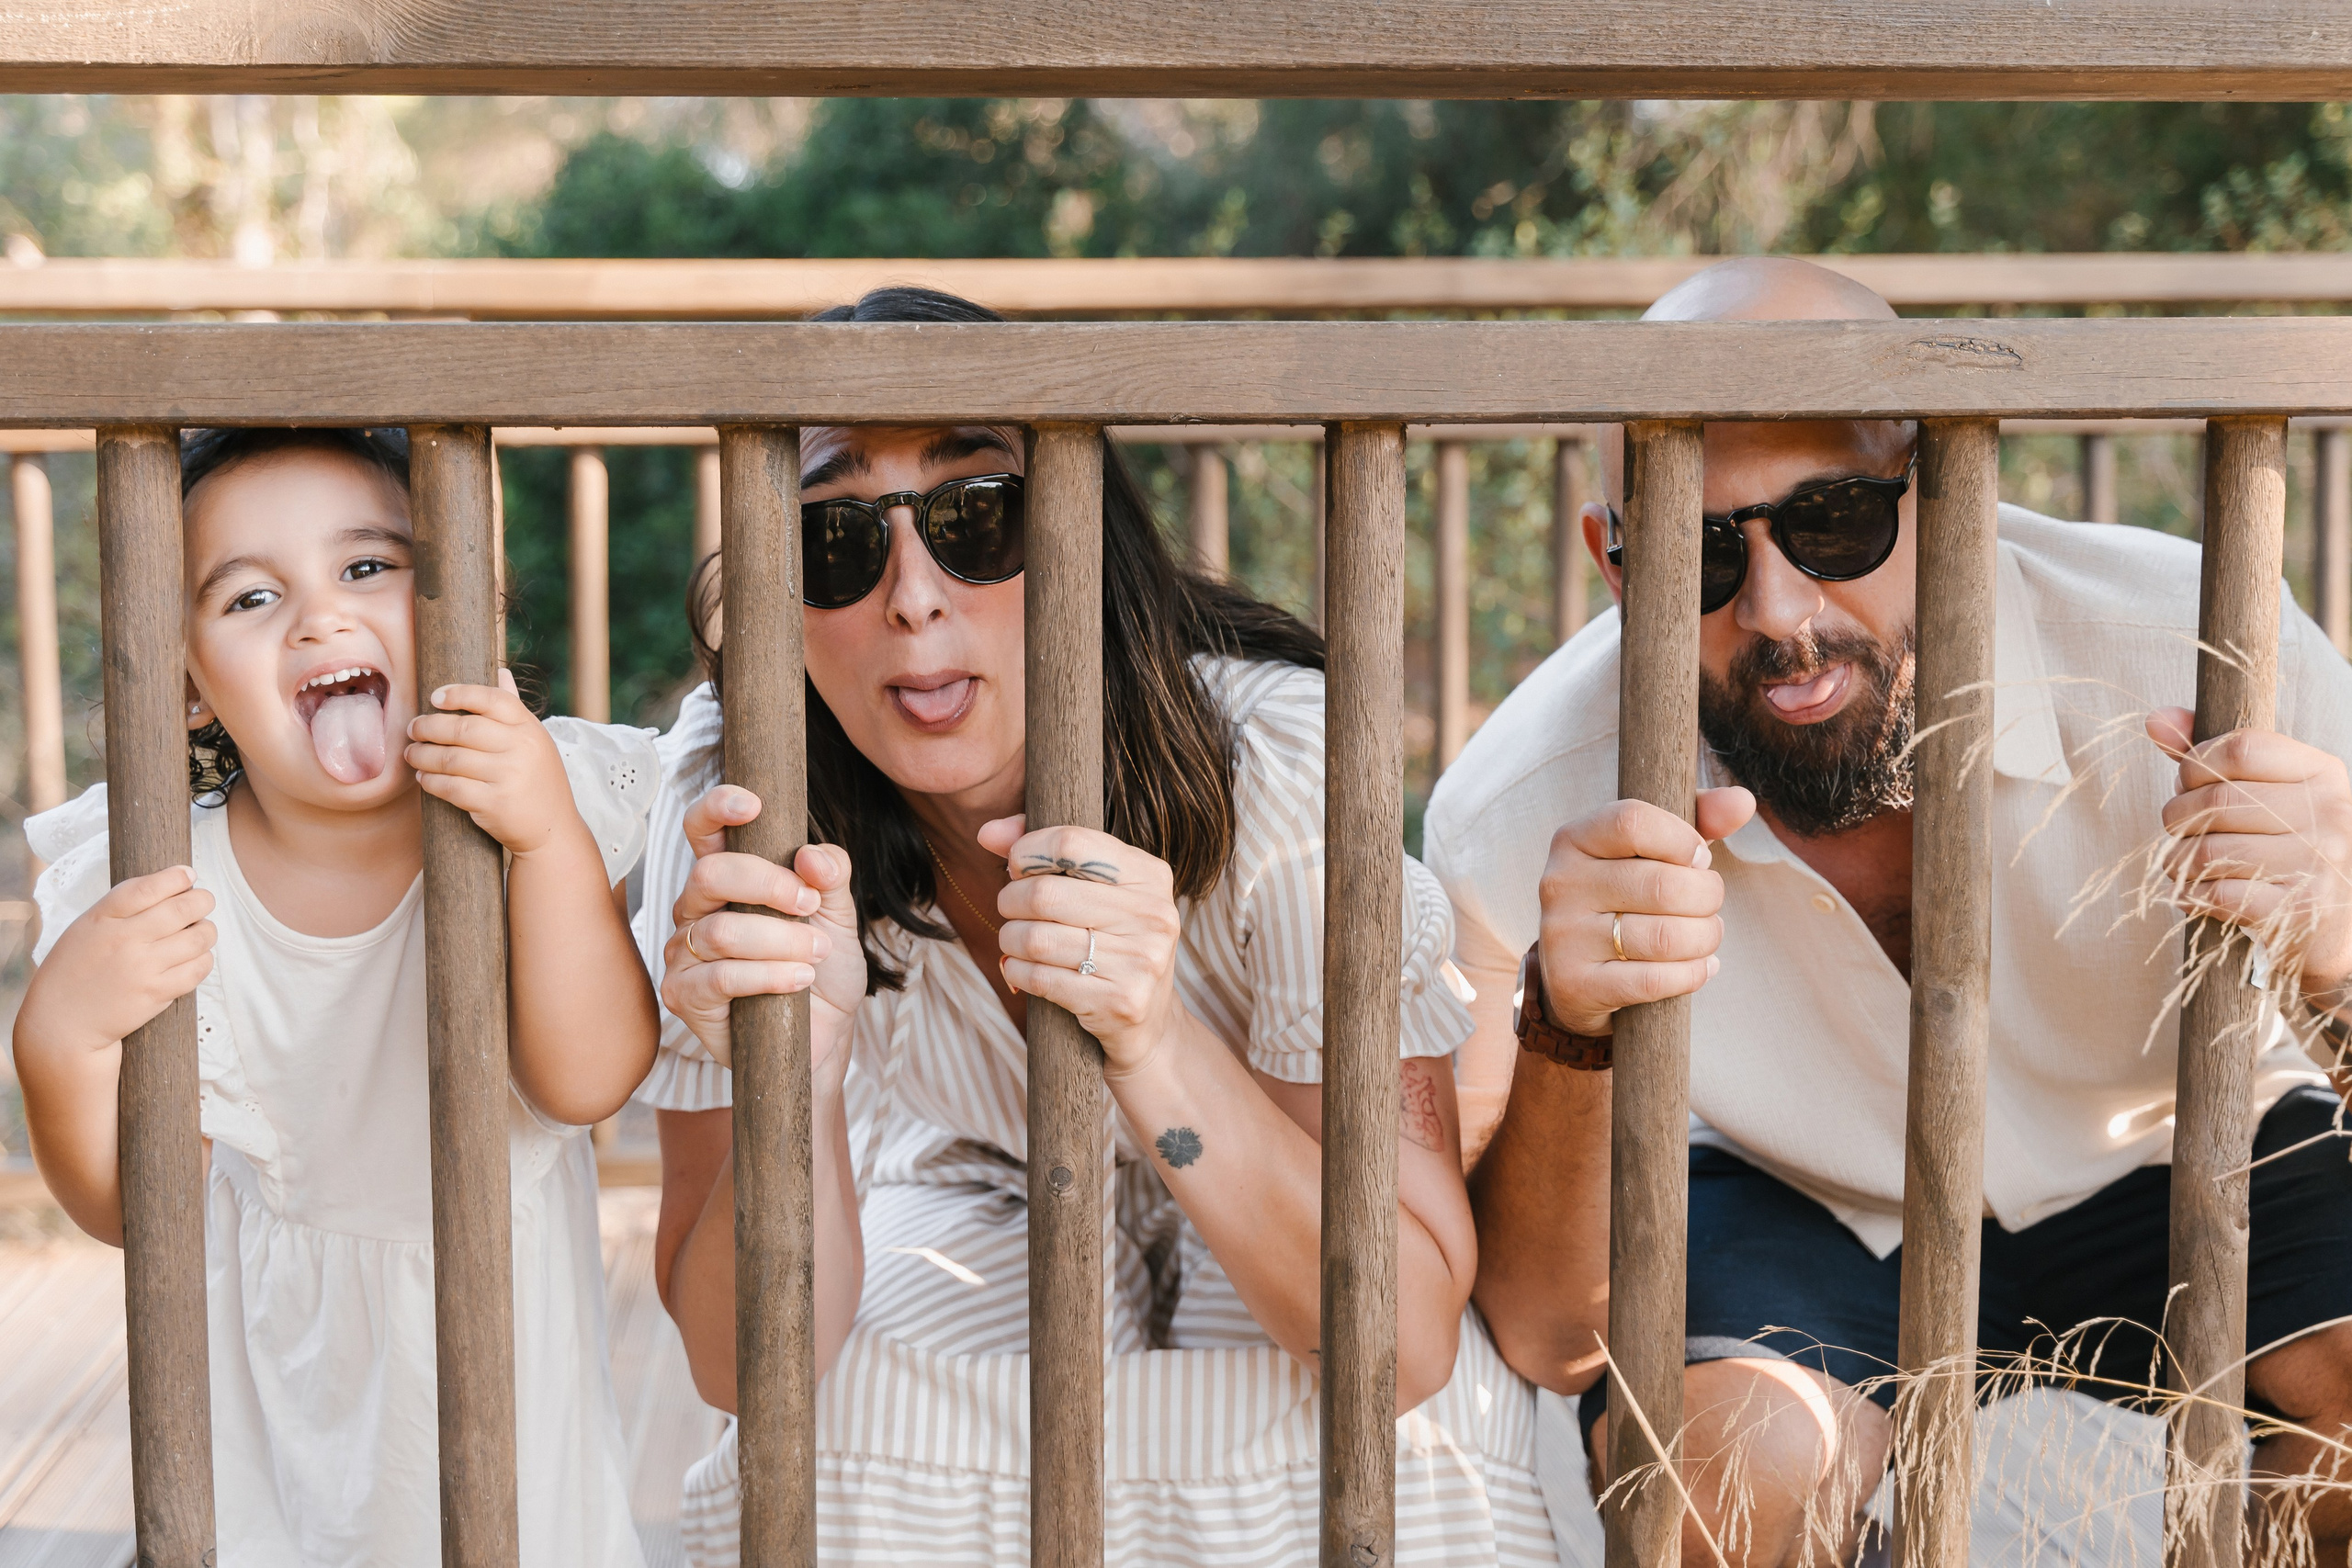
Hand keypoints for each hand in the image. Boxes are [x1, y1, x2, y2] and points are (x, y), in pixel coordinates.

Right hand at [20, 867, 215, 1053]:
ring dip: (207, 930)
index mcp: (102, 918)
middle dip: (203, 900)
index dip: (176, 877)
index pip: (148, 887)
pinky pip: (199, 968)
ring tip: (200, 930)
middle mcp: (124, 940)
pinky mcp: (157, 993)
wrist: (63, 1023)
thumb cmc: (78, 969)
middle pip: (183, 909)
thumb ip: (123, 906)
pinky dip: (204, 959)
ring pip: (199, 937)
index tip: (188, 875)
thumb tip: (176, 881)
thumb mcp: (86, 928)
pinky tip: (195, 957)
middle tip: (203, 901)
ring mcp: (142, 968)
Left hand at [403, 672, 586, 860]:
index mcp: (530, 728)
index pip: (493, 700)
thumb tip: (500, 671)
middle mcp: (522, 749)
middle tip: (413, 728)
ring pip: (451, 759)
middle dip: (429, 727)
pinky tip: (424, 778)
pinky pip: (451, 788)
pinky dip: (431, 782)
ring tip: (411, 754)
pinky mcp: (495, 804)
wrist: (553, 829)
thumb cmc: (538, 780)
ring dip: (423, 755)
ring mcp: (509, 777)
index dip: (460, 694)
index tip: (435, 697)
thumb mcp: (535, 741)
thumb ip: (514, 709)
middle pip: (464, 729)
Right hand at [659, 785, 863, 1071]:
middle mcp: (697, 909)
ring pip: (721, 932)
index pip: (703, 829)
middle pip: (709, 874)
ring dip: (781, 942)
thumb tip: (811, 855)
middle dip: (767, 885)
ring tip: (815, 956)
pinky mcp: (684, 995)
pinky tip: (798, 981)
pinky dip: (768, 976)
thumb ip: (832, 874)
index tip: (752, 805)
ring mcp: (684, 952)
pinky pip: (720, 976)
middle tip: (810, 906)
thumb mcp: (840, 914)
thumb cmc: (822, 968)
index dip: (716, 808)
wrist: (825, 1035)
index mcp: (728, 879)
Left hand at [981, 816, 1182, 1074]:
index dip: (1027, 852)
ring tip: (1013, 942)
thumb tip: (988, 832)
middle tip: (1010, 910)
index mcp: (1150, 875)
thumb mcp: (1096, 891)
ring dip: (1009, 939)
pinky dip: (1017, 971)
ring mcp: (1140, 960)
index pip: (1071, 843)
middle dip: (1010, 900)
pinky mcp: (1121, 1001)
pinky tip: (1021, 969)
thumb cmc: (1111, 944)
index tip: (1016, 867)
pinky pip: (1040, 979)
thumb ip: (1046, 852)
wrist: (1149, 1021)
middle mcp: (1153, 915)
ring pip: (1036, 939)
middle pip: (1045, 893)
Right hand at [1535, 787, 1753, 1036]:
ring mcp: (1563, 936)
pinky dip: (1692, 973)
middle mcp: (1560, 883)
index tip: (1698, 859)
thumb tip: (1743, 800)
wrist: (1574, 973)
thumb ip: (1698, 821)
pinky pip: (1655, 981)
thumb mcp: (1652, 852)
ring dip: (1705, 938)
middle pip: (1661, 885)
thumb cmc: (1625, 899)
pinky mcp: (1576, 983)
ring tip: (1707, 936)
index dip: (1682, 840)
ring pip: (1665, 937)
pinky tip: (1699, 966)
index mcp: (1574, 839)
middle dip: (1707, 897)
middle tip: (1709, 904)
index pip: (1633, 822)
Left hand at [2149, 708, 2351, 997]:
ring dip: (2178, 860)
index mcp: (2325, 774)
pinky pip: (2215, 894)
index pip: (2241, 748)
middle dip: (2178, 817)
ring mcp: (2320, 863)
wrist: (2338, 928)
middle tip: (2181, 830)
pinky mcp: (2299, 911)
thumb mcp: (2270, 792)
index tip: (2189, 783)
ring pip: (2207, 851)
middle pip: (2216, 801)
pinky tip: (2203, 895)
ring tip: (2187, 864)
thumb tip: (2157, 720)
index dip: (2196, 765)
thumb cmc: (2292, 849)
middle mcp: (2330, 814)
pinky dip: (2193, 895)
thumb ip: (2213, 756)